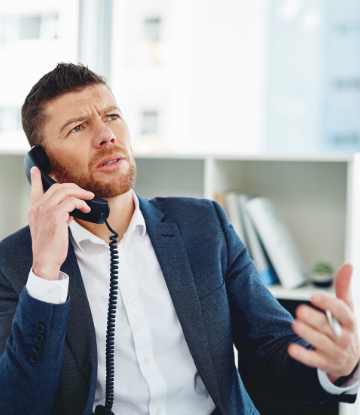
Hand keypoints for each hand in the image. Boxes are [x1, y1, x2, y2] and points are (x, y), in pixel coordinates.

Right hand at [28, 166, 93, 280]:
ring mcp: (45, 210)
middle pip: (57, 187)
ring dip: (81, 194)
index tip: (36, 170)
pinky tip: (85, 209)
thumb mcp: (51, 229)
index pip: (35, 190)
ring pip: (65, 191)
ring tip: (89, 199)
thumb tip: (70, 212)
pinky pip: (71, 201)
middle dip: (74, 187)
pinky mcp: (55, 215)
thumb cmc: (49, 247)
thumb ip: (58, 217)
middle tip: (85, 193)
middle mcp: (38, 208)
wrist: (46, 260)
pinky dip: (81, 203)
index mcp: (34, 210)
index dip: (36, 179)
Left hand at [288, 263, 359, 382]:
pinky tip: (291, 348)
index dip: (328, 304)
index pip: (342, 311)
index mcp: (350, 321)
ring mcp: (336, 352)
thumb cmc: (345, 326)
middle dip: (315, 319)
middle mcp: (345, 337)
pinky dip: (303, 355)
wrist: (351, 359)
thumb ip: (344, 287)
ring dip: (309, 334)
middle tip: (300, 310)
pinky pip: (315, 360)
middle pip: (330, 328)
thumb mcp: (347, 308)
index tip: (313, 295)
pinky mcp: (326, 363)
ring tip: (295, 324)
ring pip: (322, 343)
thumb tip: (348, 265)